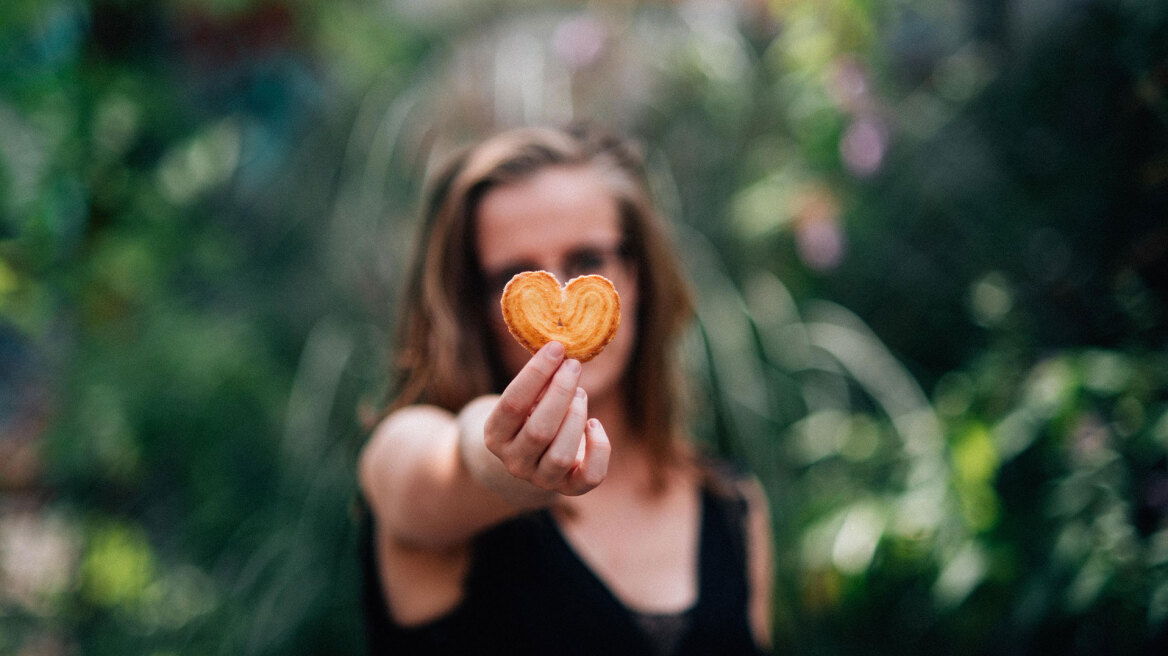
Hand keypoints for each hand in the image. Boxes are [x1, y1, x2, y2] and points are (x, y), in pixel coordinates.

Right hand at [483, 341, 610, 495]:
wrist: (531, 457)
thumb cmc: (528, 415)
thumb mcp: (523, 399)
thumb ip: (537, 382)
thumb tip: (560, 350)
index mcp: (495, 436)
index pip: (512, 404)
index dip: (536, 374)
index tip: (556, 348)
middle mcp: (514, 462)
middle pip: (539, 430)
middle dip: (561, 392)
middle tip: (573, 366)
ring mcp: (541, 479)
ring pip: (562, 454)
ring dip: (576, 417)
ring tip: (581, 394)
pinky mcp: (569, 488)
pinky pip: (590, 477)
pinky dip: (599, 448)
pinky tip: (595, 425)